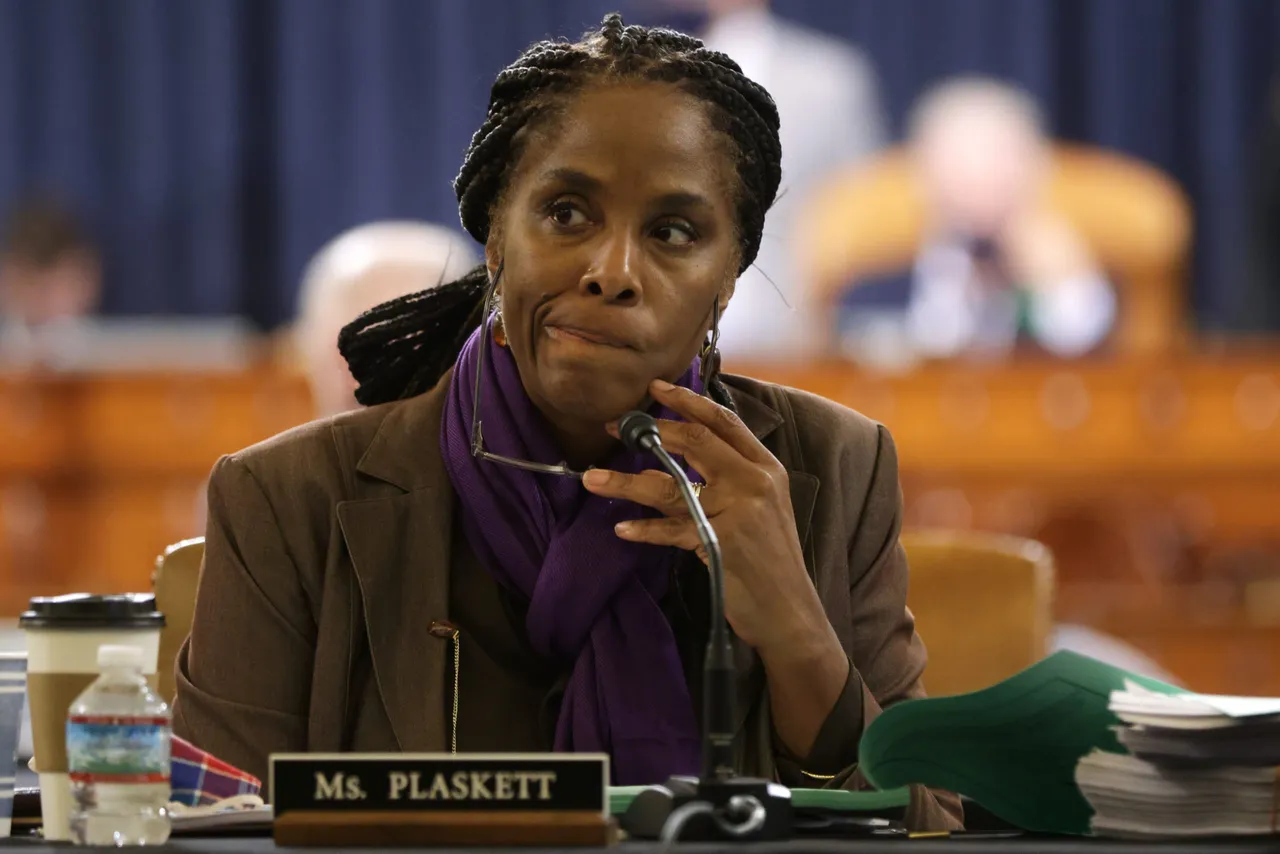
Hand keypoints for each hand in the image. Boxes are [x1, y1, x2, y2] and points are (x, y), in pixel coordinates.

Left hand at [582, 378, 825, 654]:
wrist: (788, 610)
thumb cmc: (769, 560)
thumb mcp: (759, 509)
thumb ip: (723, 480)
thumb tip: (671, 459)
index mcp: (766, 467)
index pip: (724, 421)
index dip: (688, 401)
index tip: (656, 387)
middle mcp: (754, 482)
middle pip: (695, 441)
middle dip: (649, 431)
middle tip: (613, 428)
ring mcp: (738, 510)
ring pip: (670, 485)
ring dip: (626, 483)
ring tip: (592, 479)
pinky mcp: (720, 542)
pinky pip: (670, 530)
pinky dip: (644, 530)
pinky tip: (622, 529)